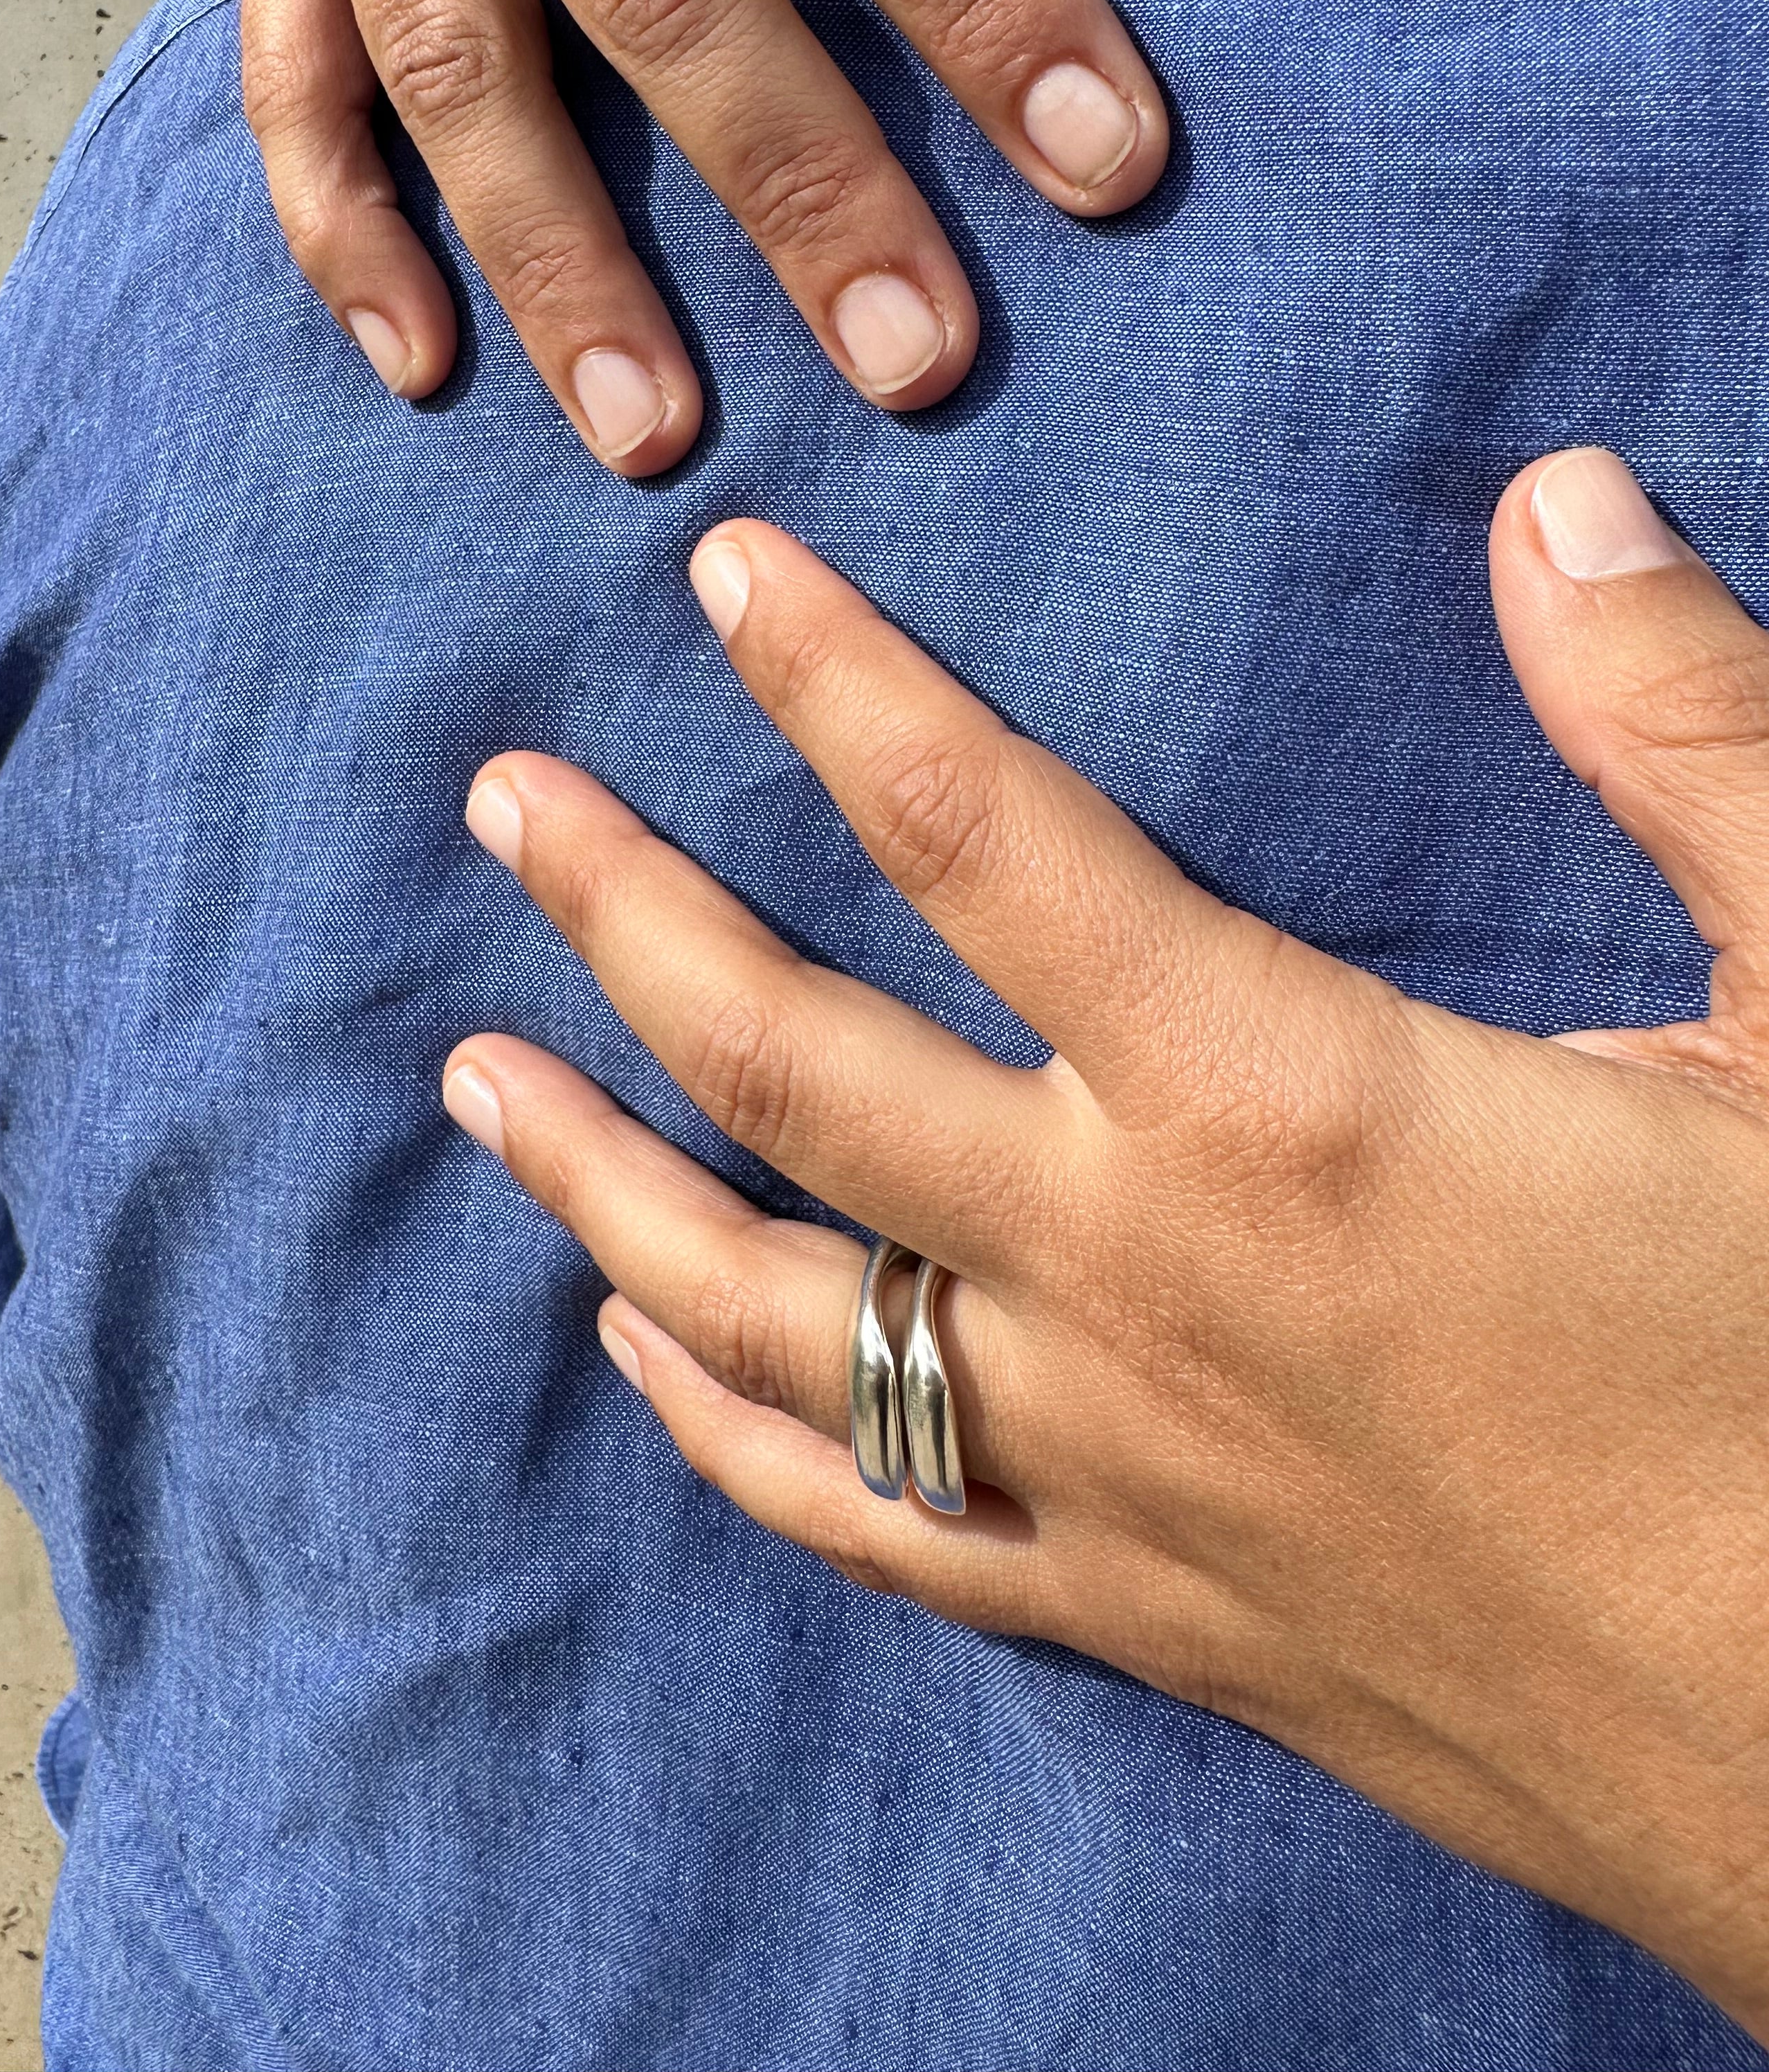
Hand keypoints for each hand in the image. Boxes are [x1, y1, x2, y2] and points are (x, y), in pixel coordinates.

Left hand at [443, 448, 1768, 2037]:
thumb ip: (1686, 738)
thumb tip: (1556, 503)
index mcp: (1276, 1109)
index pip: (980, 834)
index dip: (836, 685)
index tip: (720, 577)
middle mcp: (1129, 1283)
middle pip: (791, 1061)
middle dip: (626, 915)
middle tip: (501, 806)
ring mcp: (1104, 1472)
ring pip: (762, 1308)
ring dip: (598, 1177)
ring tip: (475, 1082)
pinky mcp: (1140, 1619)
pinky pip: (865, 1517)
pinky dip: (724, 1431)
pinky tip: (640, 1361)